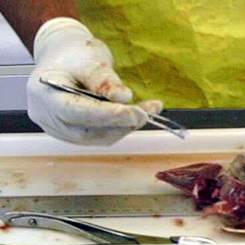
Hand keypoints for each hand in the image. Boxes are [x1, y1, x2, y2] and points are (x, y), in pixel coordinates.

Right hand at [28, 18, 161, 145]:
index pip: (75, 111)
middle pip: (86, 131)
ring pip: (96, 137)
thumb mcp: (90, 57)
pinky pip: (99, 136)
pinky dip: (120, 128)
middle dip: (120, 124)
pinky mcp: (74, 135)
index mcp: (45, 94)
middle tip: (146, 113)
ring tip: (147, 112)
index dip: (106, 115)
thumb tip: (124, 97)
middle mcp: (48, 117)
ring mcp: (60, 130)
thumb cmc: (75, 55)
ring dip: (124, 128)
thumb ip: (104, 79)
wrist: (65, 59)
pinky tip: (136, 117)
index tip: (133, 113)